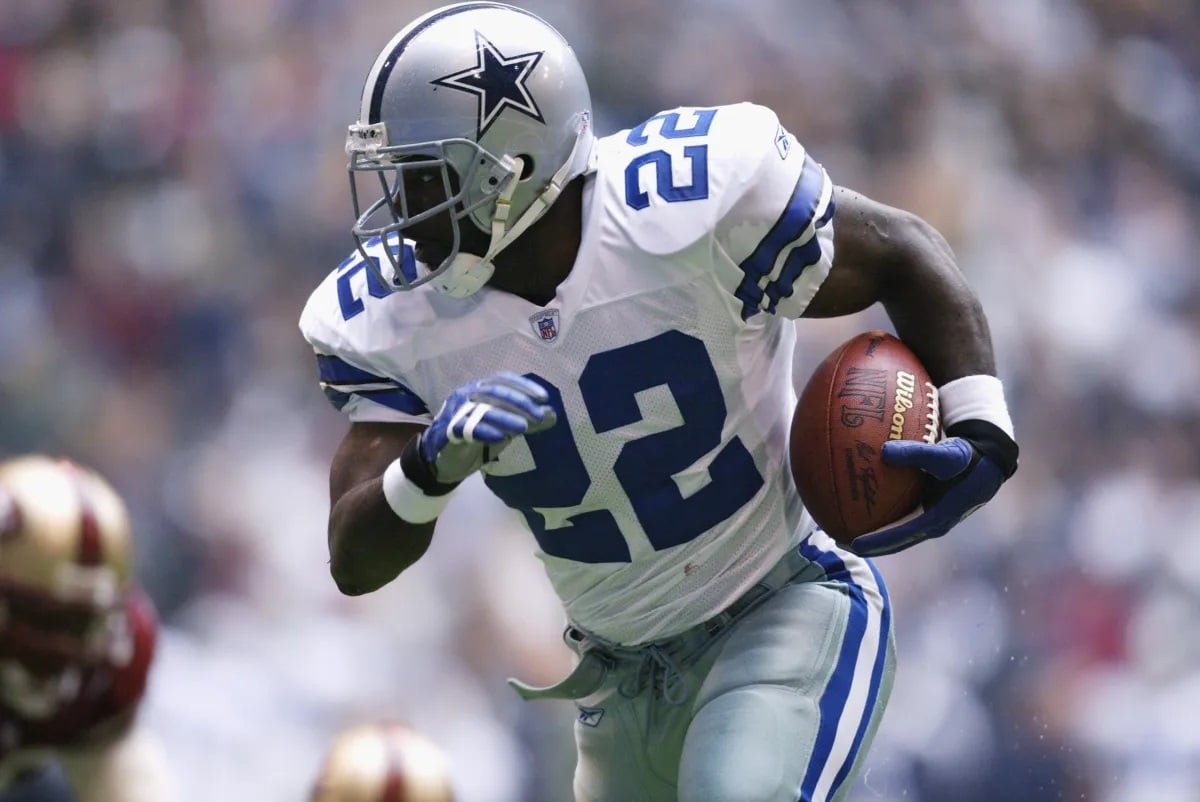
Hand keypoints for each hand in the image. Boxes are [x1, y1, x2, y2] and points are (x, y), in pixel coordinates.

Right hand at [418, 372, 556, 484]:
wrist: (446, 461)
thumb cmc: (477, 437)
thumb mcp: (506, 428)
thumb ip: (527, 420)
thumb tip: (552, 414)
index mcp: (480, 388)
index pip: (503, 379)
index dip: (524, 386)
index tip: (544, 398)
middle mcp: (466, 394)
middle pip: (494, 391)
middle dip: (519, 402)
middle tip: (538, 416)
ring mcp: (455, 411)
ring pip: (482, 409)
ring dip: (505, 417)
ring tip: (524, 427)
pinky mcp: (448, 431)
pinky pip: (467, 428)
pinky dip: (485, 431)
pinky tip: (500, 437)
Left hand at [850, 420, 1017, 557]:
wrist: (988, 457)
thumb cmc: (969, 457)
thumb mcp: (947, 455)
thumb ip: (918, 453)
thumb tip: (883, 452)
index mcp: (936, 519)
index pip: (899, 537)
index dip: (874, 542)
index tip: (849, 543)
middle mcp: (930, 523)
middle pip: (892, 539)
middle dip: (865, 542)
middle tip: (835, 538)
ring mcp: (928, 516)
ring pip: (893, 526)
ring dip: (868, 526)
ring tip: (838, 521)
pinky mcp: (926, 505)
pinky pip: (897, 510)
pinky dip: (878, 506)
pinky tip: (856, 494)